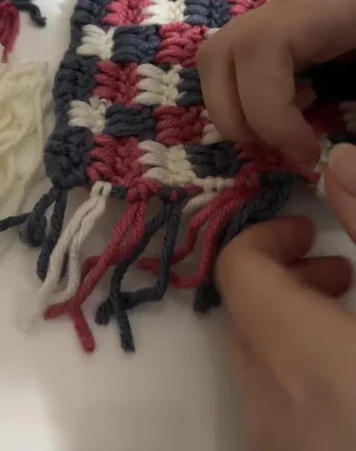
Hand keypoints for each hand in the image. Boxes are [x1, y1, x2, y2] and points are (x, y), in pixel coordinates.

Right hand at [197, 0, 355, 166]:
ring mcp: (273, 17)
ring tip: (291, 130)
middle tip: (294, 147)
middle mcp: (283, 8)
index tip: (310, 153)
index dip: (270, 111)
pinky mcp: (275, 32)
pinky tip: (297, 106)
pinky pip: (231, 67)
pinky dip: (247, 101)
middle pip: (217, 57)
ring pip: (215, 63)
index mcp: (321, 6)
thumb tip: (337, 162)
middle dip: (243, 120)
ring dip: (238, 113)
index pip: (259, 49)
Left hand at [217, 143, 355, 450]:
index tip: (314, 229)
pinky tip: (349, 378)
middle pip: (246, 311)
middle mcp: (273, 409)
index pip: (240, 271)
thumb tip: (341, 163)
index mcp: (308, 363)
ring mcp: (274, 447)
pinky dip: (298, 367)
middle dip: (288, 274)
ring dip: (294, 320)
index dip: (269, 235)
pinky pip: (272, 402)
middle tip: (342, 267)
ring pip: (257, 359)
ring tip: (350, 315)